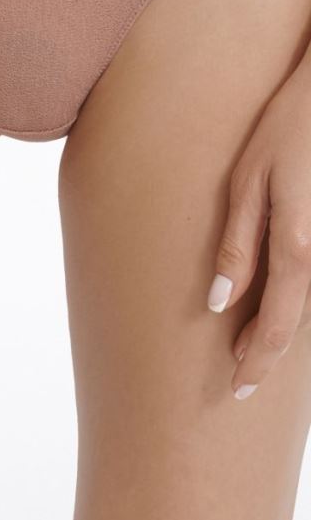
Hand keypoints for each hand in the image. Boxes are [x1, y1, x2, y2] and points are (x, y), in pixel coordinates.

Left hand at [207, 57, 310, 398]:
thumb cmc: (285, 130)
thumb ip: (238, 244)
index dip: (258, 360)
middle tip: (241, 385)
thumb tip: (218, 302)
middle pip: (301, 322)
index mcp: (299, 244)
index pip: (278, 322)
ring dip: (284, 331)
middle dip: (270, 356)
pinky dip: (297, 300)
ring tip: (252, 352)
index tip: (237, 389)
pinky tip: (278, 308)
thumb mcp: (248, 181)